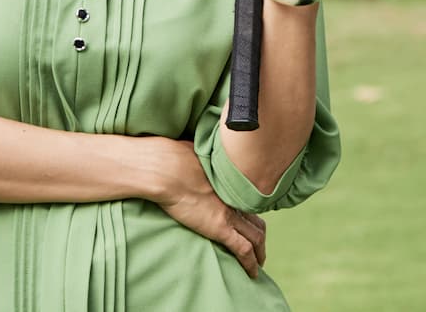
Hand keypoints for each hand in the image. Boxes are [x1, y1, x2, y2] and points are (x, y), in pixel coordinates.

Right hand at [148, 139, 266, 277]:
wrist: (165, 169)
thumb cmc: (171, 157)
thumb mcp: (192, 153)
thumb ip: (200, 160)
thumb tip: (194, 155)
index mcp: (227, 181)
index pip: (247, 200)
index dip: (250, 213)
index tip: (248, 222)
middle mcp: (233, 198)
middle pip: (257, 220)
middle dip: (260, 236)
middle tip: (259, 247)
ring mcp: (228, 214)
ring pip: (256, 237)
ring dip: (260, 252)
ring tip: (258, 264)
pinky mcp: (220, 229)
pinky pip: (243, 250)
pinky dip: (251, 263)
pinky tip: (252, 273)